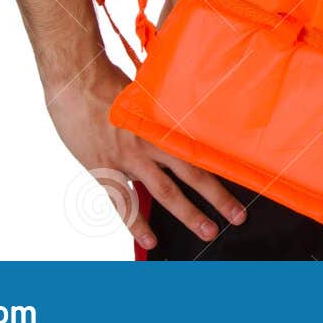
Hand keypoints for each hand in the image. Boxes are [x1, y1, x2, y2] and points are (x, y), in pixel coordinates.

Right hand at [45, 55, 248, 251]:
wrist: (75, 81)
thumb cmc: (110, 84)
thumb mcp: (145, 96)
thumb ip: (161, 117)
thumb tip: (179, 127)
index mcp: (165, 122)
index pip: (202, 148)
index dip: (224, 165)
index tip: (247, 179)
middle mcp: (152, 141)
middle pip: (192, 173)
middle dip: (217, 197)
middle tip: (237, 217)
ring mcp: (129, 157)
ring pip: (165, 191)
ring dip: (189, 214)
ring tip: (207, 232)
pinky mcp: (104, 168)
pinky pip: (124, 202)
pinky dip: (138, 225)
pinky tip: (151, 241)